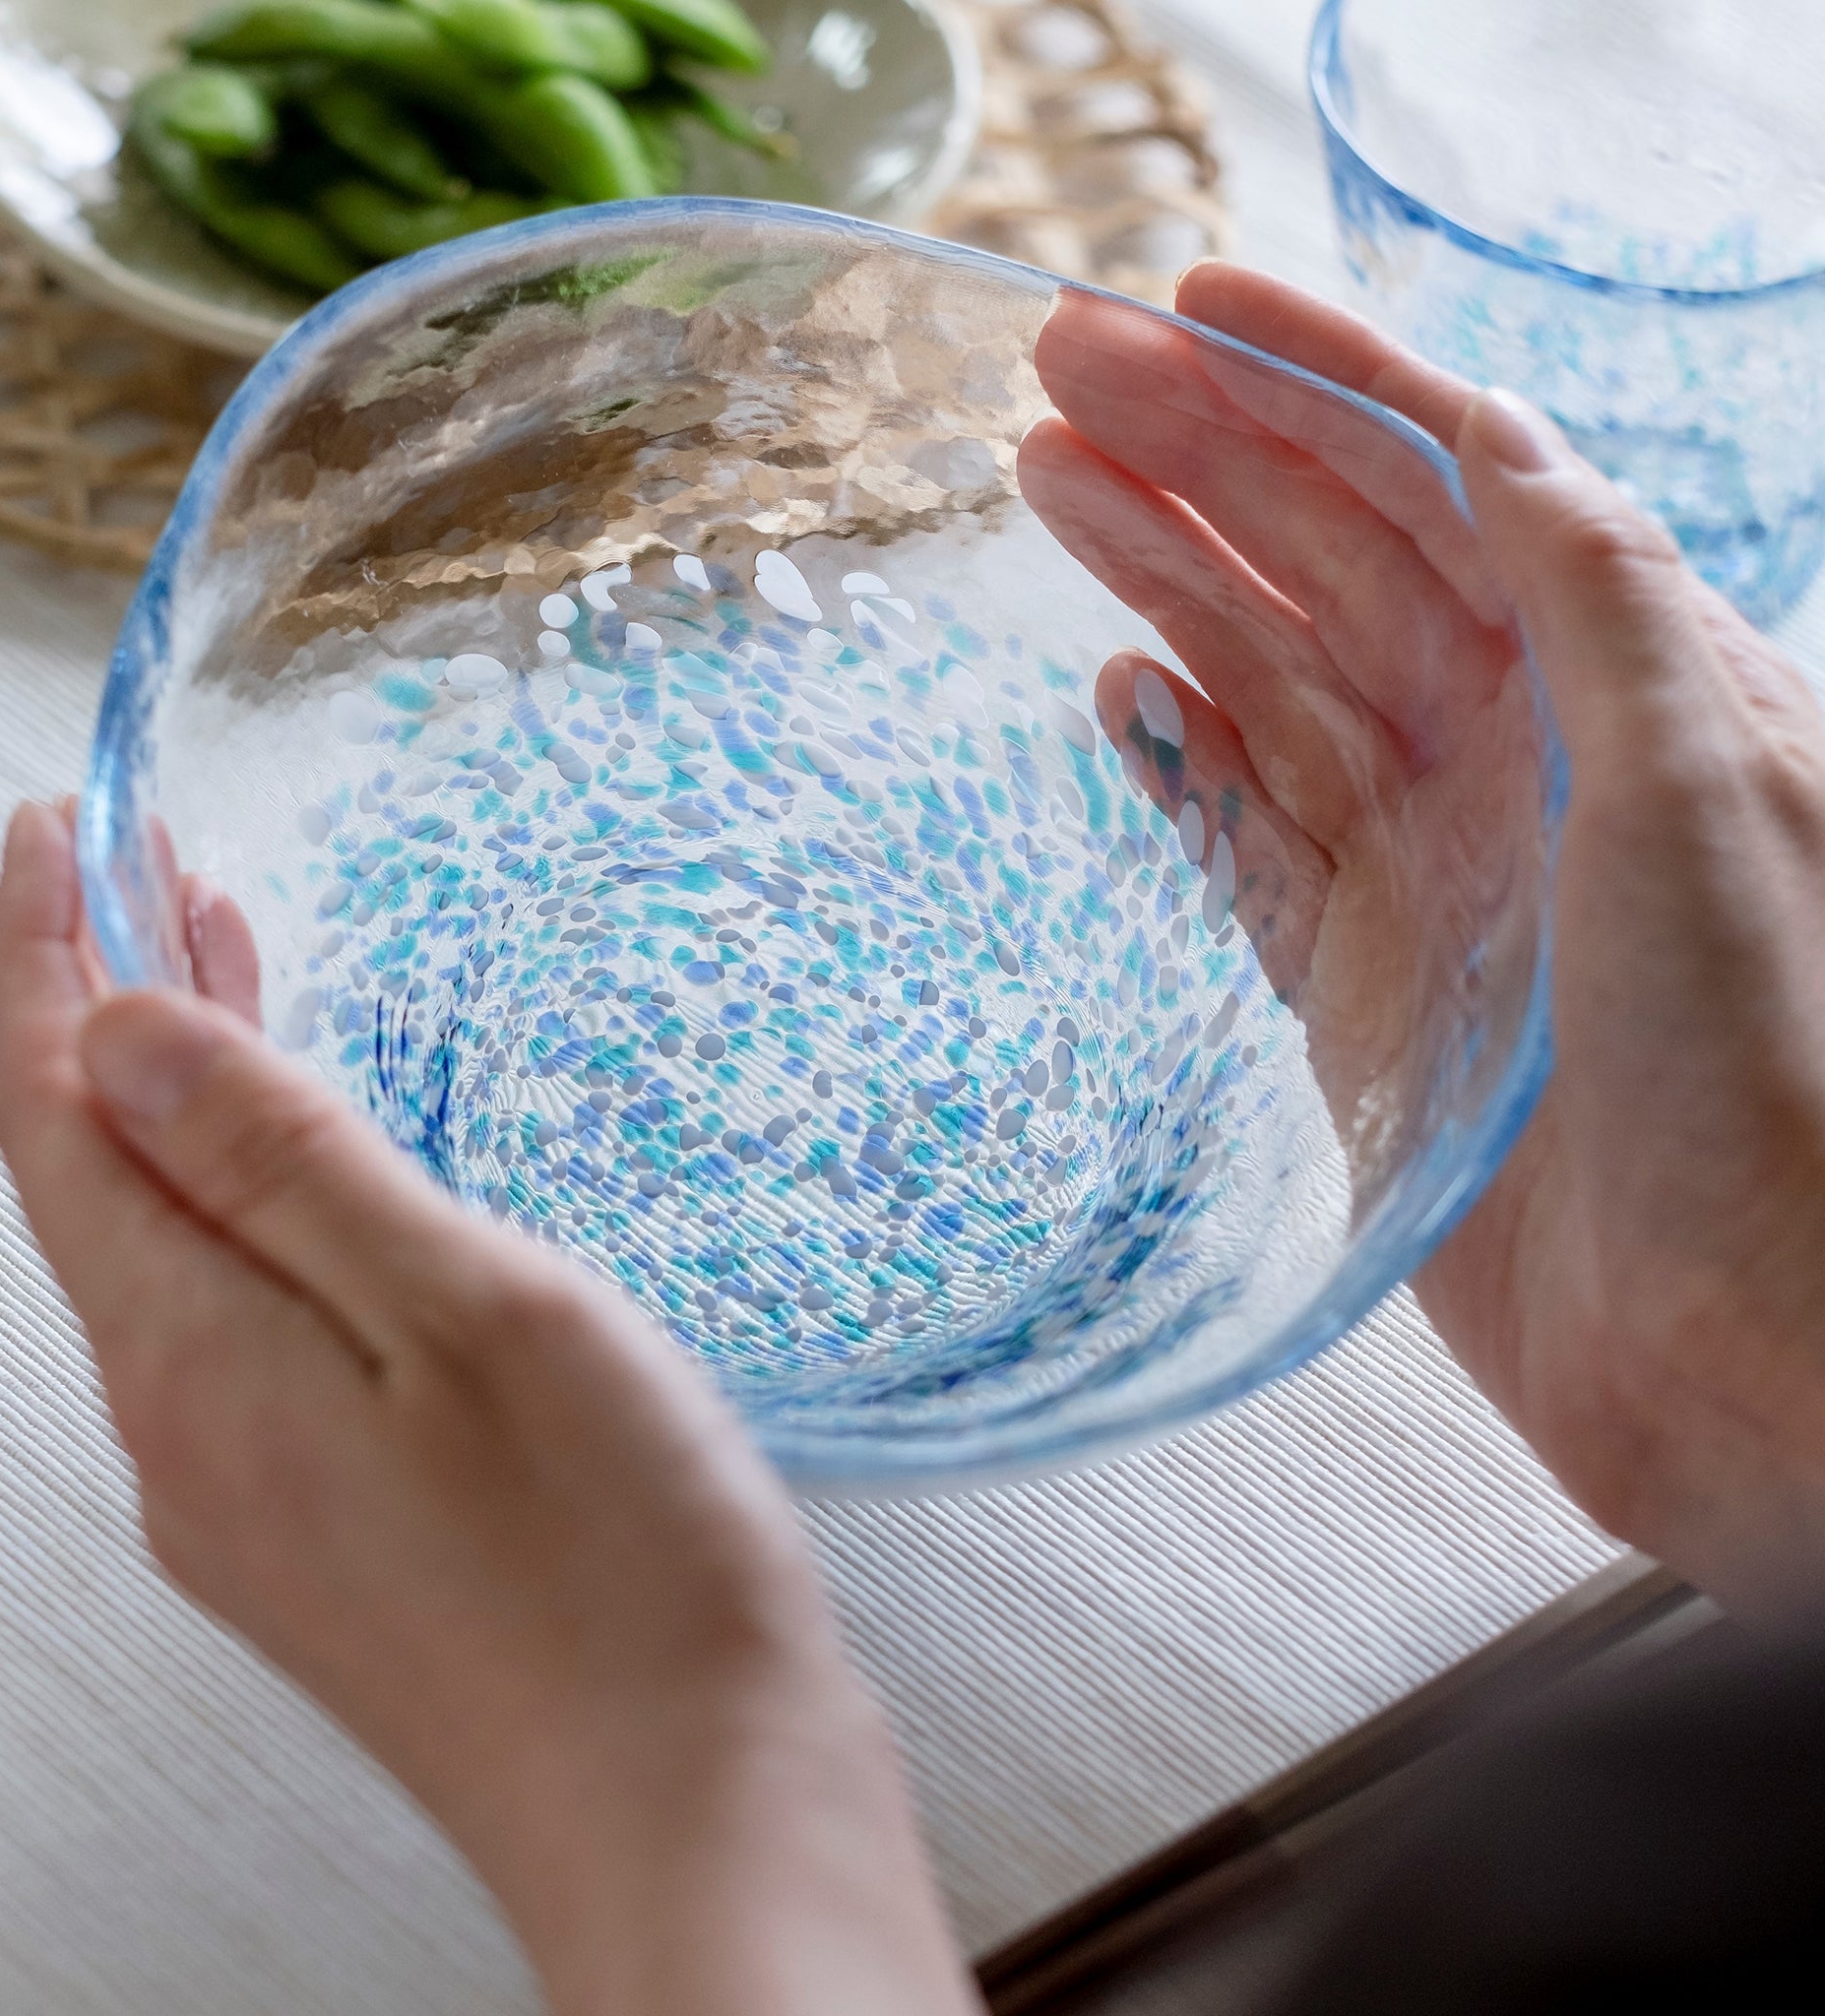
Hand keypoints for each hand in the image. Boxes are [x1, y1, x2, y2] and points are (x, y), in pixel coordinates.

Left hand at [0, 803, 979, 2015]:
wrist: (694, 1804)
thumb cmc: (614, 1566)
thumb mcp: (461, 1307)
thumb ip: (281, 1163)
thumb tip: (116, 1036)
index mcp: (199, 1362)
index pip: (60, 1119)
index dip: (48, 958)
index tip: (60, 829)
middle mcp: (187, 1438)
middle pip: (100, 1183)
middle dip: (106, 1012)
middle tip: (139, 873)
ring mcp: (256, 1498)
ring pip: (175, 1254)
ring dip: (187, 1105)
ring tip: (223, 977)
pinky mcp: (332, 1533)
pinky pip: (243, 1327)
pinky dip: (254, 1207)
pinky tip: (317, 1182)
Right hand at [1021, 265, 1824, 1611]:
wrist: (1739, 1339)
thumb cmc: (1767, 1065)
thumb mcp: (1706, 784)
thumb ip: (1598, 604)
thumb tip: (1496, 439)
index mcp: (1613, 677)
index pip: (1444, 480)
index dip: (1315, 381)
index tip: (1188, 301)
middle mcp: (1513, 752)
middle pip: (1325, 563)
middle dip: (1197, 456)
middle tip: (1055, 373)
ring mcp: (1425, 867)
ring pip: (1266, 683)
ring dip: (1159, 581)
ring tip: (1045, 486)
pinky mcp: (1358, 983)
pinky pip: (1246, 840)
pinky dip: (1180, 761)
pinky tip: (1118, 688)